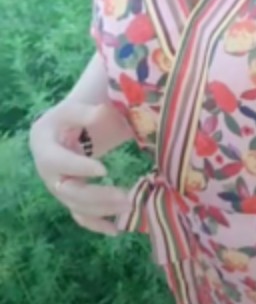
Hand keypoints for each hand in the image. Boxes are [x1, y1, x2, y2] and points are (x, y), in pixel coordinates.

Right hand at [29, 101, 132, 235]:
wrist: (72, 124)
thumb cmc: (76, 113)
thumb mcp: (78, 107)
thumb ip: (87, 112)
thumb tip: (101, 114)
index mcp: (43, 145)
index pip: (57, 161)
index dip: (78, 167)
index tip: (104, 170)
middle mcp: (47, 171)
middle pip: (68, 191)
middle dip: (96, 196)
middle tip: (126, 197)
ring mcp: (58, 186)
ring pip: (76, 205)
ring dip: (102, 210)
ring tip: (130, 206)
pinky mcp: (70, 196)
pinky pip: (80, 214)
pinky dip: (97, 224)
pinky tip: (116, 230)